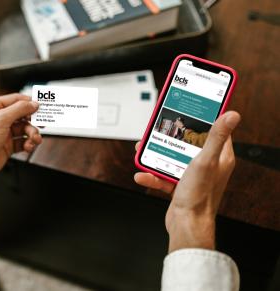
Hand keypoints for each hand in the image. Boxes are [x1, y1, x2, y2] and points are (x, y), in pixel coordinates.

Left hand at [0, 94, 41, 184]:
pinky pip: (23, 142)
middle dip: (33, 120)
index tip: (42, 106)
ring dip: (32, 134)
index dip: (30, 102)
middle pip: (23, 115)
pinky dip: (28, 143)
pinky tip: (29, 146)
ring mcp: (4, 133)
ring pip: (25, 129)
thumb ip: (19, 109)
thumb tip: (33, 104)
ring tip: (34, 139)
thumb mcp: (2, 119)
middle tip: (43, 123)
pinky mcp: (7, 146)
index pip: (16, 100)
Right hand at [134, 111, 240, 251]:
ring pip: (171, 157)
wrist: (186, 225)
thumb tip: (232, 115)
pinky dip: (152, 175)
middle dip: (170, 137)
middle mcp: (206, 165)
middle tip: (158, 131)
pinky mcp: (178, 185)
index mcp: (219, 157)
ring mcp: (191, 175)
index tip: (189, 110)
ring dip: (156, 155)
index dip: (201, 120)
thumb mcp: (206, 161)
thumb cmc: (199, 196)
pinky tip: (143, 174)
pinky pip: (163, 175)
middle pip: (186, 143)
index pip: (213, 131)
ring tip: (143, 150)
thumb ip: (216, 137)